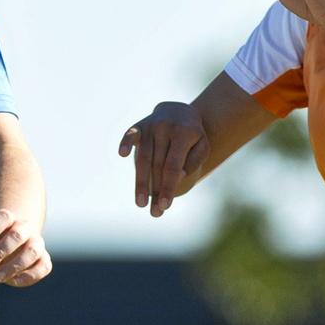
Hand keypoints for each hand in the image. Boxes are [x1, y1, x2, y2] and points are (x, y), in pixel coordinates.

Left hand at [0, 209, 50, 287]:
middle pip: (18, 234)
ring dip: (14, 266)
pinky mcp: (43, 260)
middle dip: (0, 251)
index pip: (4, 217)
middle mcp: (25, 229)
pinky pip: (44, 266)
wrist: (1, 257)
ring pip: (33, 250)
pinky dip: (29, 275)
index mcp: (8, 221)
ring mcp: (36, 244)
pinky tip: (14, 280)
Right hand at [119, 101, 210, 216]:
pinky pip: (130, 134)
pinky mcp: (139, 125)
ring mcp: (150, 125)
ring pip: (142, 158)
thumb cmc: (192, 137)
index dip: (168, 186)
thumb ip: (193, 162)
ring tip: (140, 203)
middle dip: (154, 191)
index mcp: (184, 133)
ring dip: (140, 183)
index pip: (173, 165)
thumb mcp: (202, 147)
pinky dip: (125, 143)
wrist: (180, 112)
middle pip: (157, 166)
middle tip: (154, 213)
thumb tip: (177, 176)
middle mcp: (165, 128)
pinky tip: (122, 154)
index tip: (165, 206)